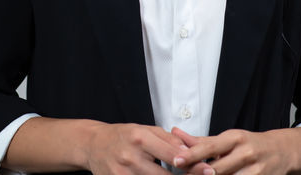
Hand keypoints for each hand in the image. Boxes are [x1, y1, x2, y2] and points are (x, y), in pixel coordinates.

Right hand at [82, 122, 214, 174]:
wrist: (93, 145)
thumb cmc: (123, 136)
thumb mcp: (146, 130)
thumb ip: (169, 140)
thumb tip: (192, 152)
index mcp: (139, 138)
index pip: (172, 155)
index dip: (192, 164)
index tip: (207, 169)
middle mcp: (130, 157)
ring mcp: (122, 174)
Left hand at [170, 127, 299, 174]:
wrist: (282, 151)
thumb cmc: (249, 144)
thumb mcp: (227, 138)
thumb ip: (201, 140)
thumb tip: (175, 134)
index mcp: (235, 138)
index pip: (209, 147)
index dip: (192, 155)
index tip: (177, 160)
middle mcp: (246, 153)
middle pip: (216, 169)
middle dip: (199, 173)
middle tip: (185, 174)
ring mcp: (256, 171)